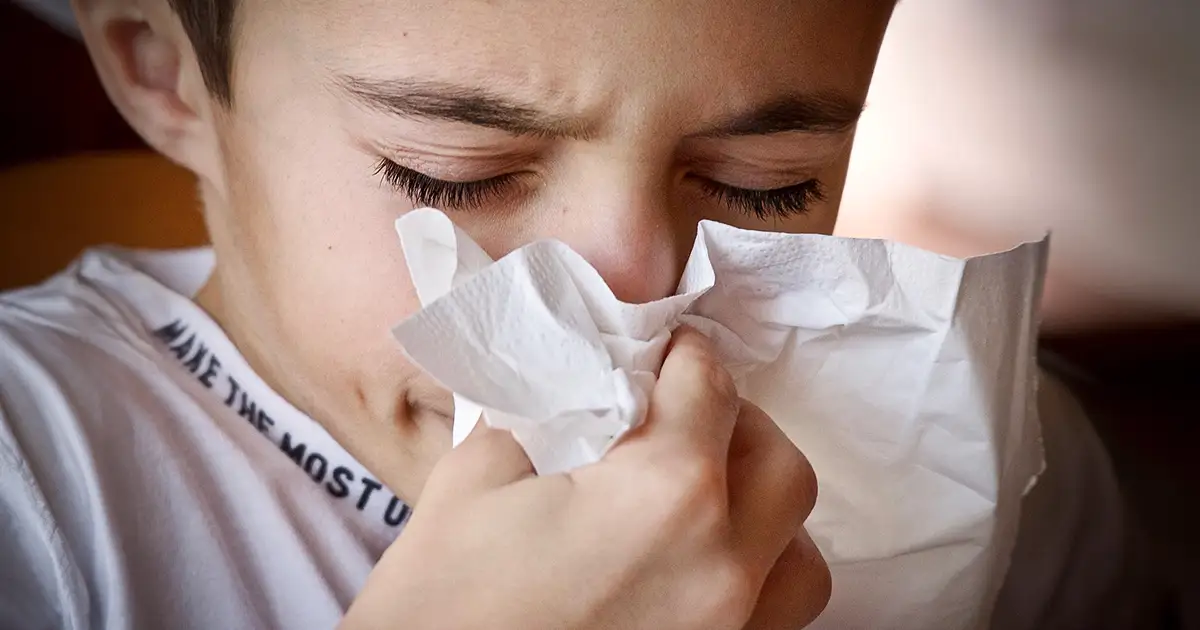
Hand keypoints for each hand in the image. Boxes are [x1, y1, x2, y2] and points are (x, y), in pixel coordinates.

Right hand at [340, 327, 829, 629]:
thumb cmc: (439, 608)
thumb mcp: (472, 481)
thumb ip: (543, 416)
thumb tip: (580, 389)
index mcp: (665, 496)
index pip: (709, 390)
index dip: (686, 356)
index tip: (669, 351)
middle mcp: (723, 568)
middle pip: (778, 464)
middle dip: (735, 424)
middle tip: (682, 417)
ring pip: (801, 555)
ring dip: (762, 510)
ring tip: (705, 500)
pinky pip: (777, 619)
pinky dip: (757, 579)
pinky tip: (697, 568)